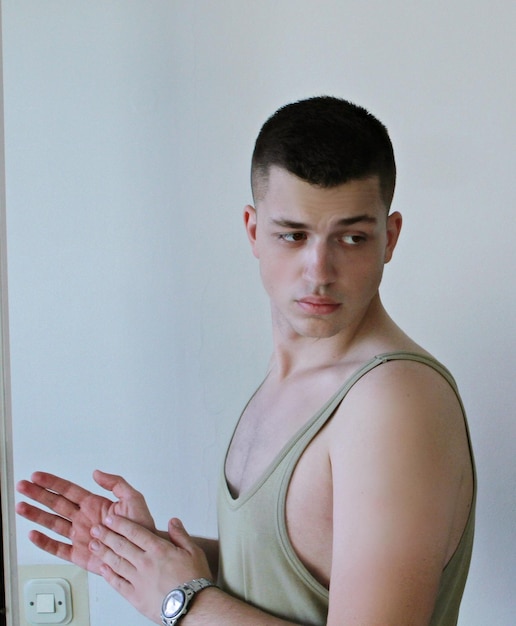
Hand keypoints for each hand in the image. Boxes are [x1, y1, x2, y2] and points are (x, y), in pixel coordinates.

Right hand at [16, 470, 156, 574]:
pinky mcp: (79, 554)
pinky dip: (45, 542)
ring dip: (36, 515)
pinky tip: (33, 534)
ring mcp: (79, 536)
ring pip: (52, 523)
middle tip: (22, 486)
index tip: (37, 476)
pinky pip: (58, 548)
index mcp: (94, 504)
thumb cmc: (141, 525)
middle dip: (38, 495)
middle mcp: (83, 518)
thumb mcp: (133, 498)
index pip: (68, 490)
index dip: (52, 482)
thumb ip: (116, 483)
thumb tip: (97, 473)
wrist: (144, 551)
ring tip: (21, 506)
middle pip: (55, 504)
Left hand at [89, 515, 212, 622]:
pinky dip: (108, 575)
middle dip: (106, 535)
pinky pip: (118, 584)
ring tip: (94, 546)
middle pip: (121, 545)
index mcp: (158, 550)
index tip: (111, 519)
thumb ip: (180, 535)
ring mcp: (138, 580)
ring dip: (103, 552)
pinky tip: (103, 569)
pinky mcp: (135, 596)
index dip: (121, 524)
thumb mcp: (193, 551)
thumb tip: (173, 522)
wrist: (192, 606)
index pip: (135, 532)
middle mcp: (145, 562)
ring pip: (116, 563)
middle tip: (96, 529)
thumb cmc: (194, 581)